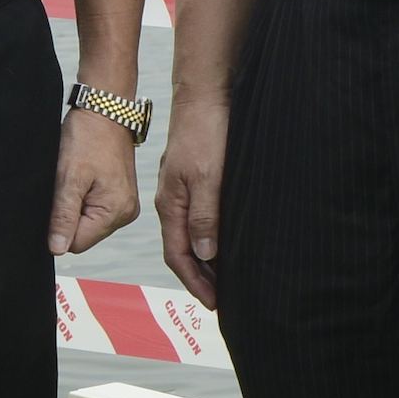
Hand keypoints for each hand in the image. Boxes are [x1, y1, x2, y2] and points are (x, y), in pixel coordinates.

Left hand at [52, 106, 141, 254]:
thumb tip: (57, 249)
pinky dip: (84, 197)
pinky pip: (94, 209)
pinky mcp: (120, 196)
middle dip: (70, 214)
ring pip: (87, 222)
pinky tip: (84, 178)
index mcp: (116, 212)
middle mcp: (126, 213)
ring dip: (76, 204)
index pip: (77, 243)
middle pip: (84, 234)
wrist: (104, 110)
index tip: (60, 196)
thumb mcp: (69, 178)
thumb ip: (64, 216)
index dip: (60, 225)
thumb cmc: (88, 138)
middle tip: (70, 183)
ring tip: (79, 177)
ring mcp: (125, 205)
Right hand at [155, 94, 225, 302]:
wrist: (204, 95)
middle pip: (183, 250)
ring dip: (208, 259)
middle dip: (201, 277)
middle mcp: (173, 202)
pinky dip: (212, 237)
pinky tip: (227, 241)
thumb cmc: (205, 132)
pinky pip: (200, 219)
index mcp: (170, 205)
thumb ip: (205, 216)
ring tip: (228, 278)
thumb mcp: (208, 178)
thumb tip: (205, 253)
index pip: (178, 255)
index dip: (195, 282)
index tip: (214, 303)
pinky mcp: (195, 181)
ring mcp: (183, 191)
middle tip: (223, 298)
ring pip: (193, 235)